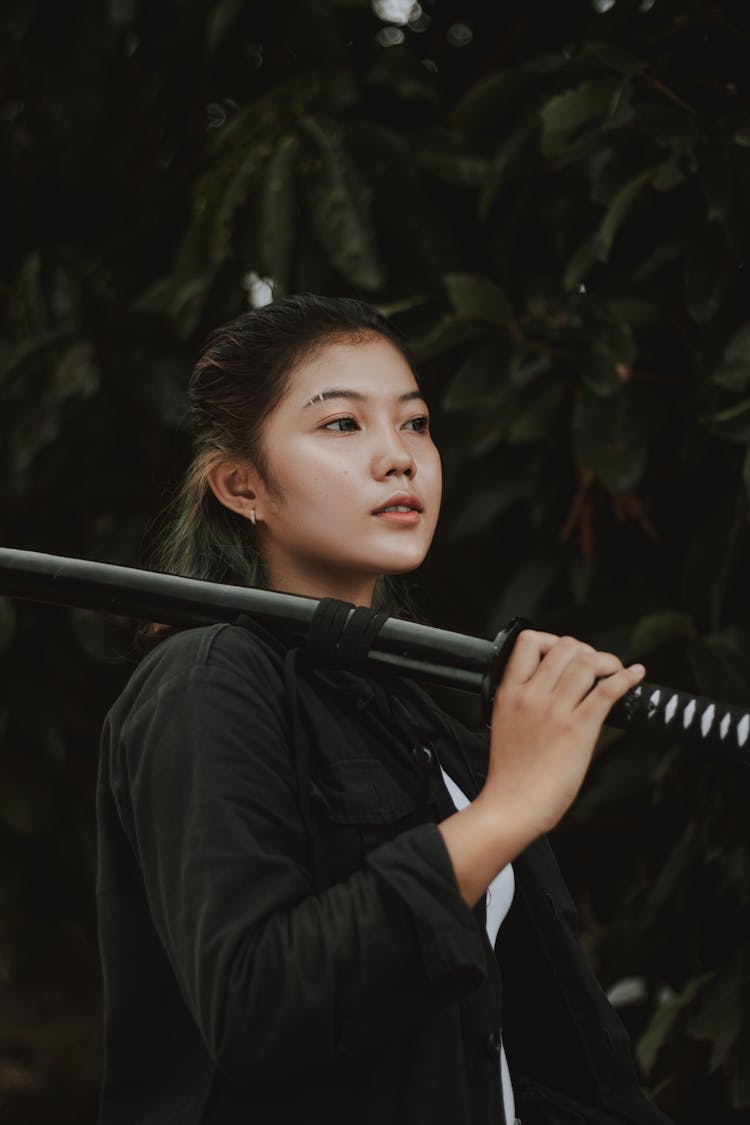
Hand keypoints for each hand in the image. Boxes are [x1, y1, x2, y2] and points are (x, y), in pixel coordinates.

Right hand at [480, 630, 644, 838]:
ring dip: (608, 661)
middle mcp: (531, 696)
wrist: (512, 806)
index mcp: (510, 693)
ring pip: (587, 663)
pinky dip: (626, 678)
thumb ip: (523, 701)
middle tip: (595, 666)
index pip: (528, 642)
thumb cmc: (510, 774)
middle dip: (586, 650)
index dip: (552, 640)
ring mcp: (554, 711)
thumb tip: (549, 689)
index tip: (566, 654)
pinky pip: (607, 691)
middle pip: (565, 647)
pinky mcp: (578, 729)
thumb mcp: (504, 724)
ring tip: (615, 670)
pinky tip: (635, 675)